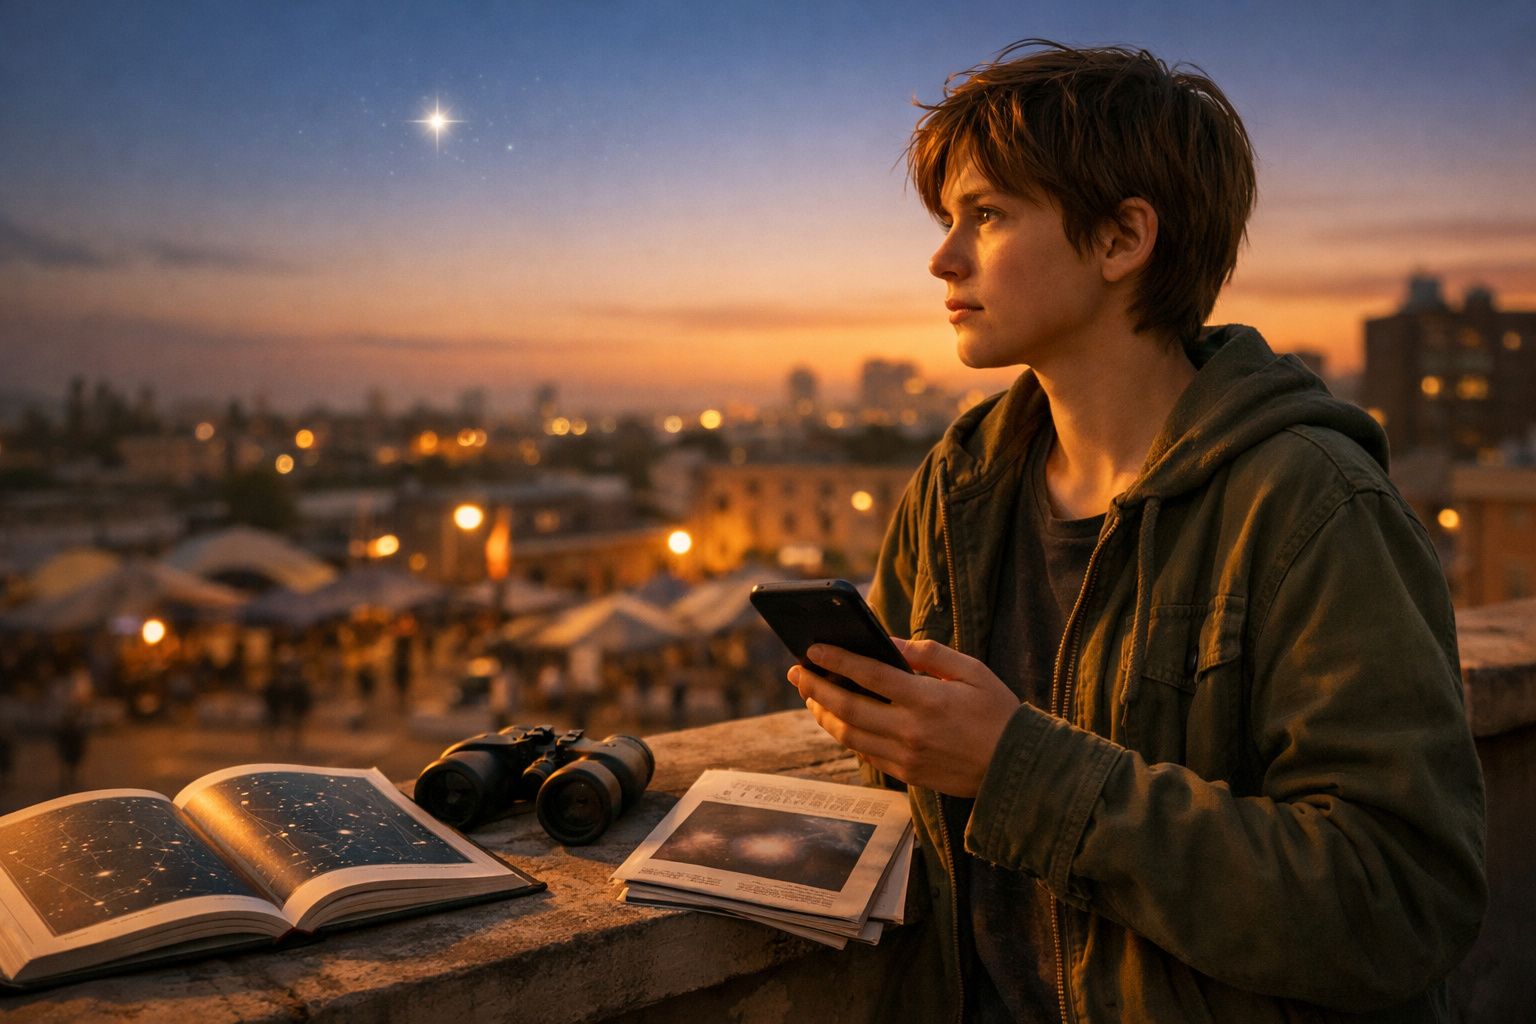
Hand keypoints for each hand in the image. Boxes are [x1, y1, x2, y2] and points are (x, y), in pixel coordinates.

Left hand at [787, 637, 1020, 796]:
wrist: (1018, 768)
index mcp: (927, 700)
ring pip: (849, 735)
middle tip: (796, 673)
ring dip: (824, 714)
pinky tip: (838, 720)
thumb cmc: (998, 712)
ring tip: (810, 697)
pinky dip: (846, 735)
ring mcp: (906, 757)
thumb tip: (890, 642)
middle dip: (816, 688)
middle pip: (847, 708)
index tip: (812, 649)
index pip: (869, 675)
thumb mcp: (971, 671)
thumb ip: (929, 654)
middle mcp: (910, 730)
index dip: (836, 660)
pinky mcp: (907, 774)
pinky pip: (866, 754)